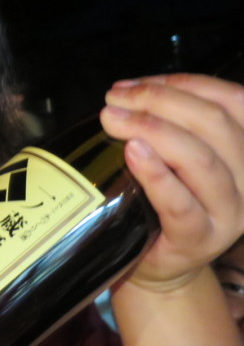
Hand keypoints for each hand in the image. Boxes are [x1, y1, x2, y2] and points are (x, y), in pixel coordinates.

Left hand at [100, 73, 243, 290]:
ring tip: (113, 119)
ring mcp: (229, 213)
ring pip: (201, 159)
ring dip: (153, 130)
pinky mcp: (200, 240)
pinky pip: (181, 203)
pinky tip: (133, 153)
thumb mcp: (179, 156)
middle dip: (159, 101)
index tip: (135, 84)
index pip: (232, 101)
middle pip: (214, 124)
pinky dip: (156, 174)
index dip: (184, 84)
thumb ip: (169, 123)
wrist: (159, 262)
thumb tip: (125, 92)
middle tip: (114, 100)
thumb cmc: (165, 199)